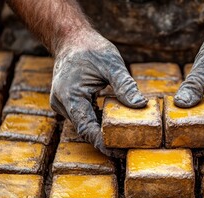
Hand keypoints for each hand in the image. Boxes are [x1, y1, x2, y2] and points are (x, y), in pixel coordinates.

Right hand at [50, 30, 147, 157]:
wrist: (71, 39)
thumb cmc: (90, 48)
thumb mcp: (112, 64)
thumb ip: (125, 86)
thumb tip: (141, 105)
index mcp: (69, 96)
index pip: (86, 128)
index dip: (103, 143)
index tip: (120, 153)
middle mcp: (62, 104)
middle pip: (85, 130)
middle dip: (105, 140)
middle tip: (128, 149)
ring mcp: (62, 104)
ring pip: (84, 125)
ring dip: (102, 132)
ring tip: (124, 140)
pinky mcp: (68, 103)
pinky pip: (84, 117)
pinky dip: (98, 122)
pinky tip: (114, 125)